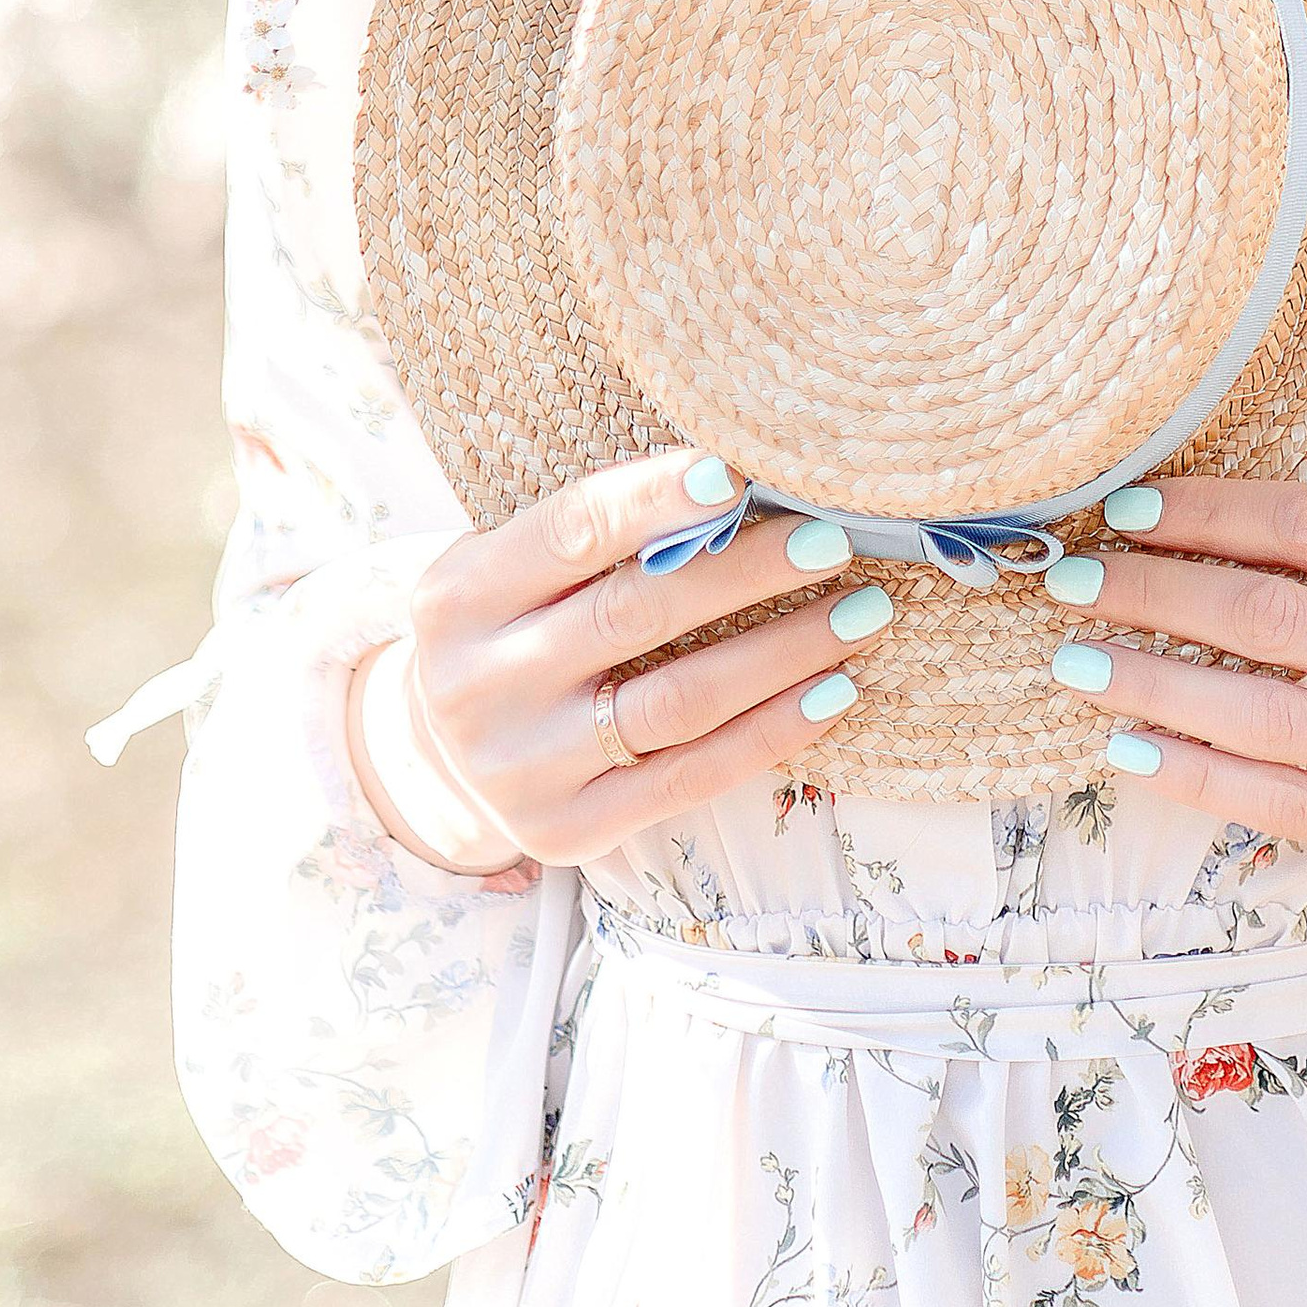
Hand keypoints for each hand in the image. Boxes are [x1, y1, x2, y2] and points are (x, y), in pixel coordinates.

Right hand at [347, 451, 889, 872]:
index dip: (658, 500)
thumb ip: (598, 533)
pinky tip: (834, 692)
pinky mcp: (566, 831)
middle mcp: (474, 686)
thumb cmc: (514, 626)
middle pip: (634, 613)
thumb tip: (737, 482)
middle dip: (746, 571)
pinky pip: (691, 776)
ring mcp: (520, 769)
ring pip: (677, 701)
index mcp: (458, 596)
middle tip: (831, 539)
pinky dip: (771, 730)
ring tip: (861, 612)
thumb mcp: (516, 567)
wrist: (446, 755)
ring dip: (784, 652)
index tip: (742, 474)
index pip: (572, 531)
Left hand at [1040, 477, 1306, 894]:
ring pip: (1265, 718)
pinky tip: (1138, 753)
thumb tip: (1217, 536)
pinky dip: (1204, 779)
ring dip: (1156, 688)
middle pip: (1271, 620)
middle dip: (1155, 595)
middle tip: (1069, 580)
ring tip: (1081, 665)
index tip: (1129, 507)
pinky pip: (1290, 807)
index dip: (1209, 513)